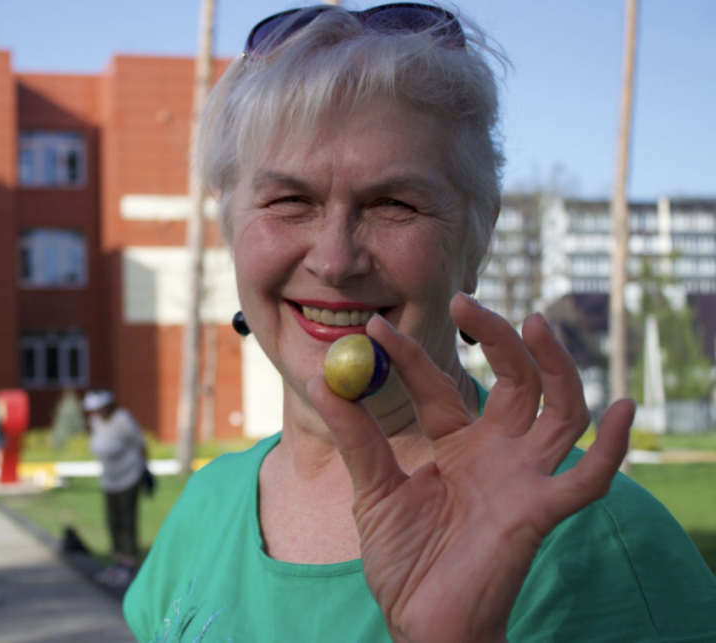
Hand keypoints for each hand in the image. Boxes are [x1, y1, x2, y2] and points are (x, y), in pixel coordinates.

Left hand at [307, 293, 633, 642]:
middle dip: (497, 338)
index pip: (440, 385)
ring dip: (557, 367)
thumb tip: (320, 378)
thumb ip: (356, 436)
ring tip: (536, 323)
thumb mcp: (372, 488)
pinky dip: (614, 448)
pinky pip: (588, 479)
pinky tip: (623, 409)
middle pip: (515, 381)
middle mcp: (498, 453)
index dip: (411, 355)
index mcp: (457, 444)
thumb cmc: (403, 559)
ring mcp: (522, 479)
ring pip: (560, 411)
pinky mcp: (539, 512)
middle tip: (465, 302)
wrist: (419, 621)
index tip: (377, 327)